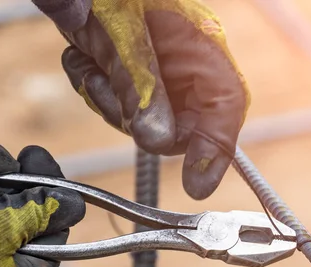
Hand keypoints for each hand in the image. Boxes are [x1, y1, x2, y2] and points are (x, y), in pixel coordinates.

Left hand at [33, 0, 250, 199]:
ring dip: (110, 102)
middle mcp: (183, 65)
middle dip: (140, 119)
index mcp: (200, 48)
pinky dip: (94, 88)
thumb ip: (143, 88)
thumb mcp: (126, 37)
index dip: (216, 148)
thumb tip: (159, 141)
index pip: (225, 107)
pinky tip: (85, 59)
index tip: (196, 185)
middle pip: (178, 124)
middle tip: (113, 95)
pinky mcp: (128, 72)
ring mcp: (155, 71)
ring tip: (93, 66)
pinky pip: (116, 103)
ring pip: (141, 120)